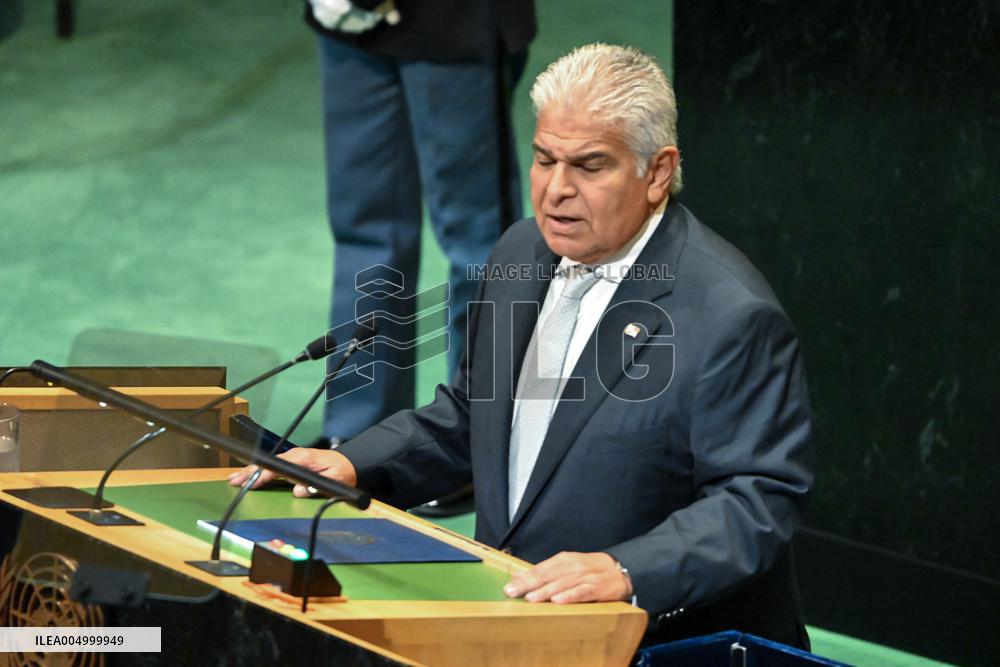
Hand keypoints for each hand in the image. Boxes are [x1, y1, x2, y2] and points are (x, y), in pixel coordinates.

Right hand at [228, 447, 357, 497]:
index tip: (250, 483)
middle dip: (250, 472)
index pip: (278, 467)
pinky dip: (259, 472)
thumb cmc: (343, 471)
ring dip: (251, 472)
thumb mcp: (334, 480)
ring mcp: (293, 458)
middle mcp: (295, 456)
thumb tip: (297, 491)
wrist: (350, 463)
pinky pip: (273, 467)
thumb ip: (317, 486)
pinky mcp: (293, 463)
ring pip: (268, 465)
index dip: (263, 475)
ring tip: (234, 480)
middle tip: (233, 481)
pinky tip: (249, 477)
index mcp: (303, 458)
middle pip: (268, 464)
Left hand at [503, 551, 631, 603]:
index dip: (523, 578)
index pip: (540, 569)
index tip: (508, 587)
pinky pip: (581, 592)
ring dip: (545, 591)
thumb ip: (543, 572)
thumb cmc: (589, 570)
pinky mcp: (596, 588)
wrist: (620, 570)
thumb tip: (519, 576)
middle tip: (512, 592)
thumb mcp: (566, 566)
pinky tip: (558, 601)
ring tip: (530, 598)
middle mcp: (572, 566)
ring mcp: (585, 577)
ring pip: (562, 584)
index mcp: (563, 560)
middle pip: (547, 575)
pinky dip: (569, 596)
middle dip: (528, 584)